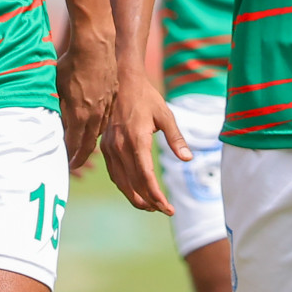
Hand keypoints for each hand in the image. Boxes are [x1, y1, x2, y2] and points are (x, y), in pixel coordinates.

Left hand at [56, 31, 116, 170]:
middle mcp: (94, 115)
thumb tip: (51, 121)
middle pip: (89, 143)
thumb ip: (55, 107)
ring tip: (84, 146)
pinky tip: (95, 125)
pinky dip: (99, 125)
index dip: (69, 156)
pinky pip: (106, 117)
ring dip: (91, 140)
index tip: (65, 164)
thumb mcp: (56, 87)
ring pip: (99, 130)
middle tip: (75, 165)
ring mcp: (106, 106)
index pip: (73, 144)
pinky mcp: (113, 96)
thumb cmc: (71, 64)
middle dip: (81, 157)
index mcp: (78, 114)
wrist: (95, 45)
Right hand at [101, 71, 188, 214]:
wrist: (122, 81)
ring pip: (120, 182)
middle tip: (162, 210)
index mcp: (136, 139)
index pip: (145, 177)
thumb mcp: (166, 115)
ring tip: (150, 206)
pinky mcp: (103, 146)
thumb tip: (187, 159)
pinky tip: (134, 190)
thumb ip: (176, 138)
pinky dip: (124, 186)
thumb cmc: (147, 97)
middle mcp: (119, 146)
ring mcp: (109, 147)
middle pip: (132, 184)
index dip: (156, 196)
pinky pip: (113, 173)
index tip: (168, 208)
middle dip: (148, 202)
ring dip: (134, 197)